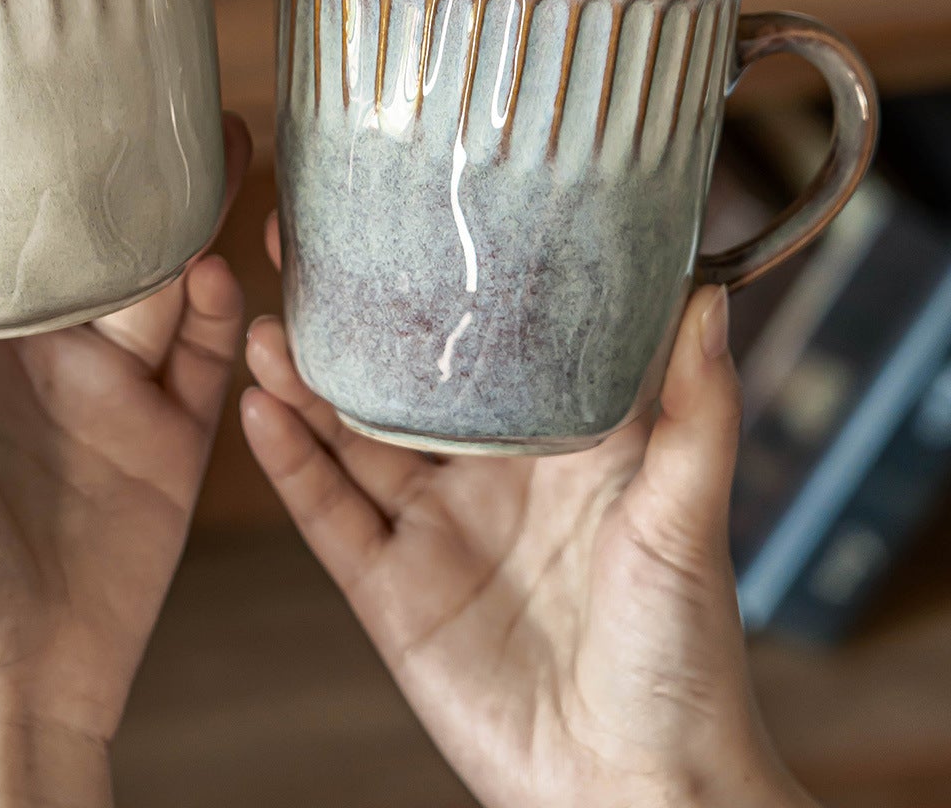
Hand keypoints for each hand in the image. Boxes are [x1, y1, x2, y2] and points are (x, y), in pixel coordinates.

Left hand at [0, 115, 250, 807]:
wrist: (6, 690)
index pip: (2, 233)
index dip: (27, 168)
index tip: (46, 93)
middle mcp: (48, 354)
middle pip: (102, 245)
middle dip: (136, 179)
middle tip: (171, 105)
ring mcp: (115, 392)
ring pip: (166, 286)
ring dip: (193, 225)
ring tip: (221, 156)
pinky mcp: (171, 438)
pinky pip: (209, 361)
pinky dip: (223, 319)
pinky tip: (221, 279)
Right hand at [243, 216, 815, 807]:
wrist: (640, 789)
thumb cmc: (685, 653)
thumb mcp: (688, 514)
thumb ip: (694, 410)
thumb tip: (708, 295)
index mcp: (550, 442)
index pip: (481, 342)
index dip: (436, 283)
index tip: (399, 217)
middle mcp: (482, 475)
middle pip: (395, 379)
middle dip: (347, 318)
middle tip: (299, 248)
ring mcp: (432, 531)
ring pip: (348, 437)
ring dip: (303, 382)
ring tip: (267, 324)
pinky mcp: (391, 591)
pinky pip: (330, 516)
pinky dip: (290, 465)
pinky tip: (259, 412)